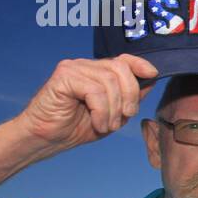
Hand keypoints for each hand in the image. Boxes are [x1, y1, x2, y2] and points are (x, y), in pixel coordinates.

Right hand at [15, 55, 158, 151]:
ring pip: (109, 82)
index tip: (152, 74)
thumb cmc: (76, 127)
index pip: (123, 59)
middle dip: (129, 96)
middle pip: (121, 69)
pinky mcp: (63, 76)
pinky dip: (101, 111)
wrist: (46, 139)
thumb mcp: (113, 114)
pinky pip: (95, 91)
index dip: (140, 64)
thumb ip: (129, 97)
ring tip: (107, 125)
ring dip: (114, 109)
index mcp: (97, 72)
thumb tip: (150, 80)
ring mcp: (73, 68)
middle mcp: (85, 65)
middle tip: (124, 118)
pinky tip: (97, 124)